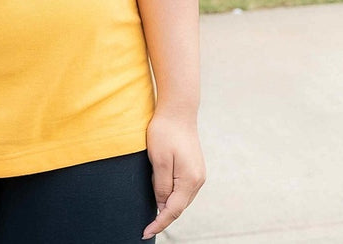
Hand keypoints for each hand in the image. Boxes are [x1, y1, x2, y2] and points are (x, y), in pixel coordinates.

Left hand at [142, 109, 205, 238]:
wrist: (178, 111)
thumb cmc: (165, 132)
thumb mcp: (159, 160)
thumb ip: (161, 185)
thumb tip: (162, 204)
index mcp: (190, 180)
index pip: (173, 210)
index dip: (159, 223)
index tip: (145, 233)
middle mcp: (198, 180)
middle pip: (178, 207)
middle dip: (162, 215)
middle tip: (144, 222)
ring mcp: (198, 174)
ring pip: (180, 199)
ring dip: (166, 203)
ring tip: (152, 200)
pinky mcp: (194, 168)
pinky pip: (182, 189)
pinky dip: (171, 194)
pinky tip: (161, 190)